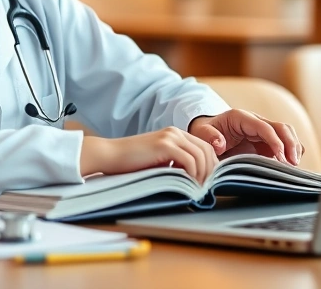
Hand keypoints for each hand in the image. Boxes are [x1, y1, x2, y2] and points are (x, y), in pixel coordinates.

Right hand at [79, 128, 218, 183]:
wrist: (109, 155)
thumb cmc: (131, 163)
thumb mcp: (158, 161)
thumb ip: (175, 164)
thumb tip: (195, 179)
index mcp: (175, 134)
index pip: (204, 147)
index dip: (211, 165)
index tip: (208, 181)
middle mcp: (175, 132)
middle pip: (206, 150)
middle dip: (210, 170)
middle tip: (206, 187)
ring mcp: (170, 137)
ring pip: (200, 155)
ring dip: (203, 174)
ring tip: (198, 189)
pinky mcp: (164, 145)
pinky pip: (189, 160)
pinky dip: (193, 174)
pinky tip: (189, 184)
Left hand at [187, 110, 303, 165]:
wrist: (206, 131)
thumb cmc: (204, 131)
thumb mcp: (201, 133)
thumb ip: (209, 137)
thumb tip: (220, 144)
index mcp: (241, 118)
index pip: (264, 127)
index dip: (275, 141)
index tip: (280, 157)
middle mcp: (255, 121)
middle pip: (281, 127)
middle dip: (290, 144)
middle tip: (293, 164)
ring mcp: (262, 131)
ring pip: (286, 134)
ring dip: (294, 147)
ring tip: (295, 166)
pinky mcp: (265, 141)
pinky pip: (283, 143)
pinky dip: (290, 152)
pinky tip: (292, 164)